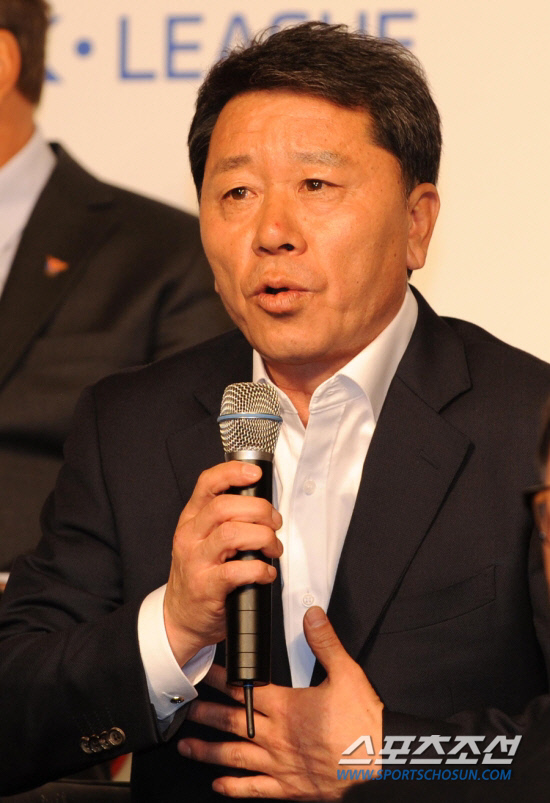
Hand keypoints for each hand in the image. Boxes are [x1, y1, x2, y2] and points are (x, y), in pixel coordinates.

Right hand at [164, 461, 282, 665]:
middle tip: (274, 523)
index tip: (255, 474)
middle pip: (224, 507)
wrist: (180, 618)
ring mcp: (196, 561)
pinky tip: (266, 573)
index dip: (233, 473)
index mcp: (191, 518)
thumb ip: (226, 520)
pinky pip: (237, 571)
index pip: (207, 483)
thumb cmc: (200, 574)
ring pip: (232, 534)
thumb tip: (264, 504)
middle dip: (259, 510)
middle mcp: (190, 536)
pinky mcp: (205, 587)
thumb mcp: (203, 539)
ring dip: (263, 538)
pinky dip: (260, 570)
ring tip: (273, 548)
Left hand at [178, 607, 383, 798]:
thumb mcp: (347, 674)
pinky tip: (219, 785)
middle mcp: (277, 736)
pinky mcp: (289, 788)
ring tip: (186, 746)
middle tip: (186, 708)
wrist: (380, 761)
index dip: (222, 680)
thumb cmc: (364, 722)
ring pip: (235, 756)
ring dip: (208, 750)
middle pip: (232, 722)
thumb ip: (325, 643)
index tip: (205, 674)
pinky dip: (234, 787)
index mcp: (287, 707)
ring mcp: (280, 764)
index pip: (245, 689)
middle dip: (206, 713)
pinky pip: (254, 789)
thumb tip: (312, 616)